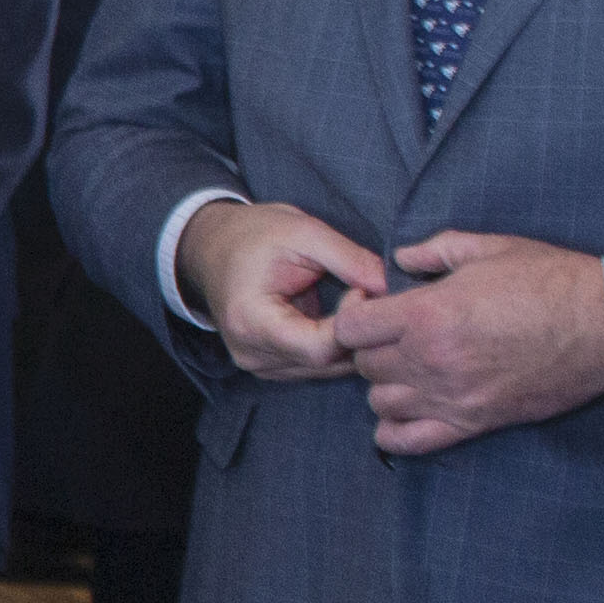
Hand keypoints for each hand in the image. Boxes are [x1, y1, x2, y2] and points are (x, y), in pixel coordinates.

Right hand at [175, 201, 391, 380]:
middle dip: (356, 334)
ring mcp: (258, 365)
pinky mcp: (269, 366)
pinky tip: (340, 320)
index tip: (361, 289)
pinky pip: (315, 368)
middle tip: (368, 296)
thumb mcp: (304, 232)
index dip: (351, 324)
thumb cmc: (255, 236)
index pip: (318, 349)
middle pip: (325, 364)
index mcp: (251, 321)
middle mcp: (251, 353)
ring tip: (354, 305)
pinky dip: (335, 348)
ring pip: (324, 371)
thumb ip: (349, 258)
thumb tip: (387, 286)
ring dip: (349, 343)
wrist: (215, 247)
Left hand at [329, 230, 603, 455]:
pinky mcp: (474, 423)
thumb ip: (436, 251)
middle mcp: (431, 360)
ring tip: (410, 367)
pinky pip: (410, 441)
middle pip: (365, 365)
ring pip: (380, 403)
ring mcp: (452, 396)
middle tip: (397, 335)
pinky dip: (397, 430)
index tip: (373, 307)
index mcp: (429, 314)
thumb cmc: (550, 281)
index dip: (356, 315)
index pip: (351, 328)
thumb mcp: (491, 249)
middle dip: (373, 348)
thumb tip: (402, 258)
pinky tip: (409, 408)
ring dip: (387, 385)